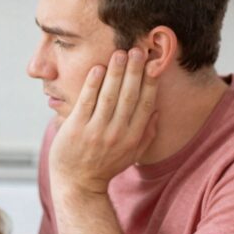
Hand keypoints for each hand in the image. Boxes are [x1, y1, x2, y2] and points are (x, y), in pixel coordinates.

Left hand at [50, 48, 160, 195]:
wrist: (77, 184)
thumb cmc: (105, 167)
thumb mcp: (132, 155)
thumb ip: (146, 134)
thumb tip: (158, 111)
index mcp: (133, 137)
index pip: (145, 103)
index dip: (150, 81)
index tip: (153, 62)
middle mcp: (117, 133)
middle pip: (129, 96)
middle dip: (134, 71)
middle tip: (138, 49)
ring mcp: (95, 131)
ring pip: (109, 96)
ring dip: (115, 73)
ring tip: (120, 53)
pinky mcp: (75, 130)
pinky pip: (86, 102)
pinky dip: (93, 85)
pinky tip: (97, 69)